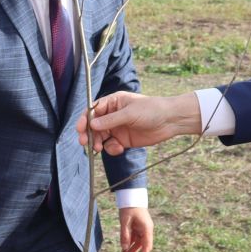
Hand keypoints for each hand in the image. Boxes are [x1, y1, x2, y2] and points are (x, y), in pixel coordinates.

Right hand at [79, 92, 201, 154]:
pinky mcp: (124, 140)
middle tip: (85, 143)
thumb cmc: (152, 110)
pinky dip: (111, 149)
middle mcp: (113, 115)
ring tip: (99, 149)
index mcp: (113, 102)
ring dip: (98, 143)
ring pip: (101, 137)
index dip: (85, 119)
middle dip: (89, 134)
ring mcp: (118, 128)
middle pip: (94, 125)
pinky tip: (119, 149)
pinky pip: (111, 145)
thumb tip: (92, 125)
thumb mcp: (130, 113)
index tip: (80, 129)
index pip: (93, 110)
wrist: (170, 121)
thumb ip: (110, 120)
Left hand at [118, 206, 153, 251]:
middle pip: (143, 246)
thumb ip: (125, 235)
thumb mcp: (125, 222)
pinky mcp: (137, 228)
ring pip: (137, 244)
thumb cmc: (129, 208)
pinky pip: (134, 239)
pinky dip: (129, 245)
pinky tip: (123, 251)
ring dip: (131, 251)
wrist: (131, 197)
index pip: (147, 245)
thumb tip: (124, 248)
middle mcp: (146, 230)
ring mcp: (142, 229)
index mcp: (147, 229)